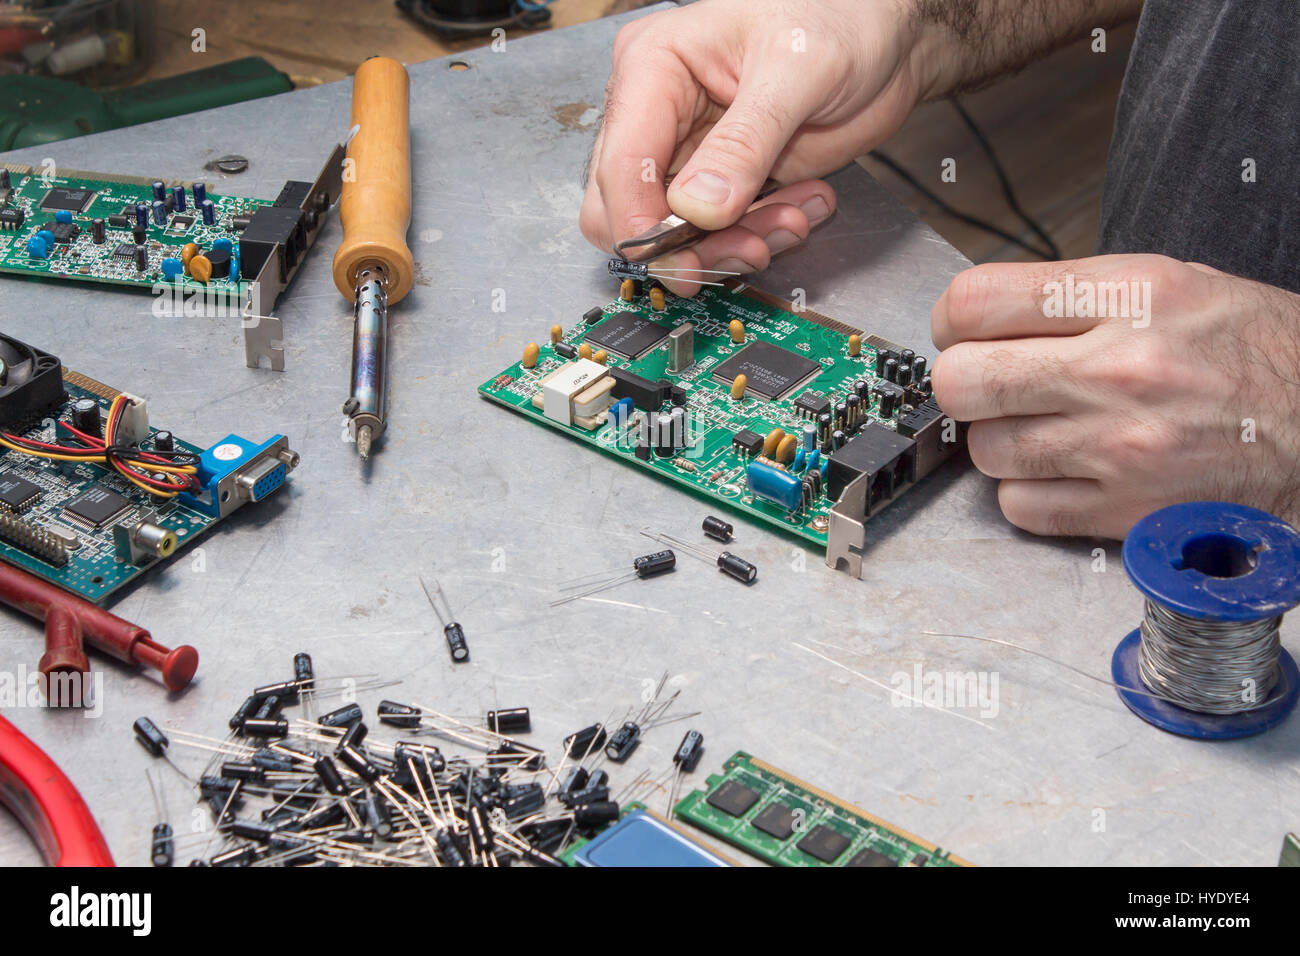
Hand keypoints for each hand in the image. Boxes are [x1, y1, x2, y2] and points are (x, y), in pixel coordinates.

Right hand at [580, 0, 929, 294]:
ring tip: (792, 219)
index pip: (620, 163)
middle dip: (686, 244)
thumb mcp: (797, 71)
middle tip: (745, 249)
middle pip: (633, 209)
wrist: (888, 37)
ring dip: (734, 243)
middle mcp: (660, 113)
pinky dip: (760, 234)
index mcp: (655, 66)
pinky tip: (801, 206)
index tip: (679, 261)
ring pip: (677, 233)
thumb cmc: (842, 18)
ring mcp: (690, 152)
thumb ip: (745, 142)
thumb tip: (698, 207)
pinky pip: (721, 235)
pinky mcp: (724, 182)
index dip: (642, 223)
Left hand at [930, 254, 1299, 537]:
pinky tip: (1066, 471)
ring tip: (1046, 428)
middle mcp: (1121, 369)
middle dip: (964, 384)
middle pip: (961, 381)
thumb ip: (1076, 296)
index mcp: (1132, 295)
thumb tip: (985, 318)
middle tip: (990, 386)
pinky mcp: (1127, 510)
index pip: (976, 302)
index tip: (961, 334)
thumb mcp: (1177, 286)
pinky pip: (1020, 506)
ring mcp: (1122, 446)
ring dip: (1002, 441)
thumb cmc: (1259, 355)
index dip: (951, 322)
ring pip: (985, 448)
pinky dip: (1030, 493)